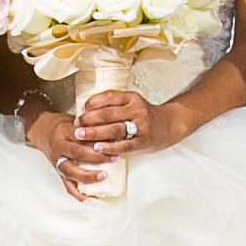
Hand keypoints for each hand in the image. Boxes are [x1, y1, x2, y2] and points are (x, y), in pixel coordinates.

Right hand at [22, 104, 111, 197]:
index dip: (96, 138)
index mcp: (63, 130)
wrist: (42, 130)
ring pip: (71, 170)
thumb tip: (113, 134)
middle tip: (114, 158)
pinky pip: (66, 185)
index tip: (112, 140)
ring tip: (103, 176)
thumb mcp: (74, 120)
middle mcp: (58, 146)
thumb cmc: (62, 125)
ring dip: (88, 175)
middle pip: (77, 152)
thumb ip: (89, 126)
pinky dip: (78, 193)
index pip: (80, 134)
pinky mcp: (58, 171)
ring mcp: (57, 160)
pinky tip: (89, 198)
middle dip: (97, 157)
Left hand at [73, 83, 187, 157]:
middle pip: (108, 114)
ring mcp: (142, 125)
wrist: (169, 125)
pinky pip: (124, 145)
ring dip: (95, 133)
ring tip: (81, 136)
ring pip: (114, 129)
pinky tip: (98, 148)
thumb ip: (113, 104)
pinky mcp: (144, 141)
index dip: (92, 103)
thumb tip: (86, 109)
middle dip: (89, 119)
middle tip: (76, 125)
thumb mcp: (131, 103)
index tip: (80, 110)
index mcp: (132, 97)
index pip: (109, 96)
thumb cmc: (144, 115)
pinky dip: (110, 147)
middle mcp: (137, 109)